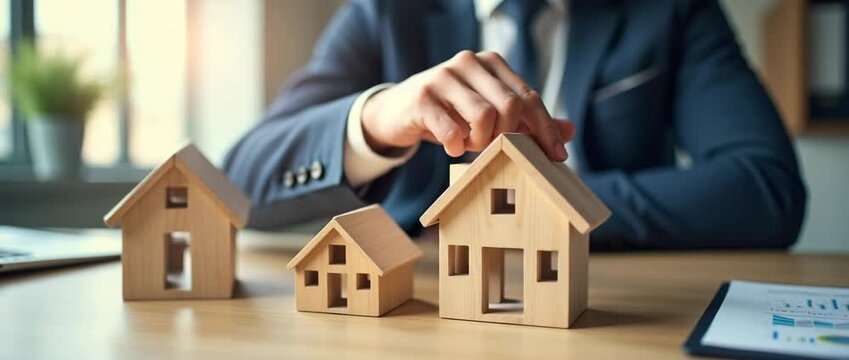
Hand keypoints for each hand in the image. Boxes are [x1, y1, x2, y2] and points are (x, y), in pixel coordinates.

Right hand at [361, 50, 574, 161]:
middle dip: (508, 136)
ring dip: (482, 142)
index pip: (528, 96)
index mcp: (491, 63)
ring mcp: (443, 76)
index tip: (556, 157)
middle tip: (493, 148)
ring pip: (484, 116)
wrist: (398, 111)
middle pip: (510, 105)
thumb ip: (526, 122)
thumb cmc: (451, 114)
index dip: (545, 128)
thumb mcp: (490, 116)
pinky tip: (452, 147)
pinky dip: (456, 146)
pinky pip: (451, 130)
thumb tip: (569, 130)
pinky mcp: (422, 97)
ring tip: (470, 145)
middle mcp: (469, 62)